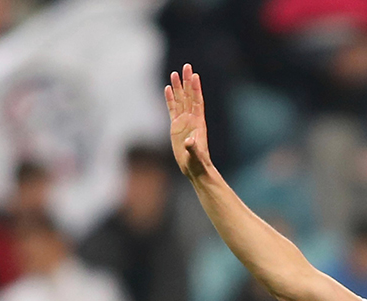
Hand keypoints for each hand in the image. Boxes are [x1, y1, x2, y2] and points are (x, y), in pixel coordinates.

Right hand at [164, 64, 211, 180]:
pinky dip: (170, 99)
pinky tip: (168, 88)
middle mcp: (192, 119)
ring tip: (174, 73)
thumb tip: (189, 142)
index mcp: (198, 123)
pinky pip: (172, 109)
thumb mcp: (195, 156)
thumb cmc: (197, 163)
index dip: (195, 88)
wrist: (195, 168)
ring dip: (178, 87)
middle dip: (187, 82)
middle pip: (189, 96)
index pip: (197, 101)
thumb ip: (193, 148)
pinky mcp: (176, 126)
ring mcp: (184, 122)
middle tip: (186, 66)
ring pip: (180, 100)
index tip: (194, 75)